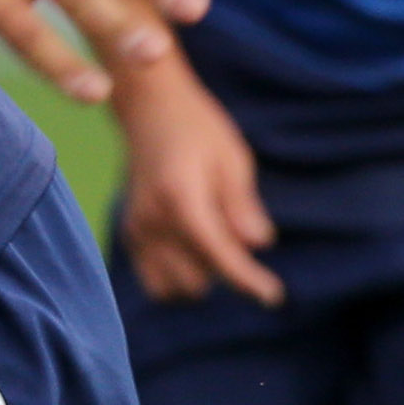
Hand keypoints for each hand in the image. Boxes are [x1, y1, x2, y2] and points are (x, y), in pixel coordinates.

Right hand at [108, 55, 280, 303]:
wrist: (149, 108)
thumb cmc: (198, 128)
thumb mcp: (233, 158)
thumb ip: (241, 205)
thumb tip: (259, 245)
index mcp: (179, 198)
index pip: (217, 255)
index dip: (248, 280)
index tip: (274, 296)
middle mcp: (151, 221)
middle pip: (194, 280)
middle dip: (222, 274)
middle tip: (240, 246)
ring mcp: (135, 230)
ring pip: (169, 289)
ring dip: (198, 280)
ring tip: (216, 250)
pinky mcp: (129, 234)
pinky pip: (153, 279)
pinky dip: (176, 279)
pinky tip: (195, 256)